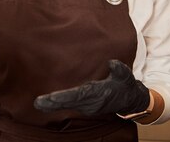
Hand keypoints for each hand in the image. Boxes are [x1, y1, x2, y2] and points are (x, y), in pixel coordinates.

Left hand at [34, 59, 149, 115]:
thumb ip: (120, 70)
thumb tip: (112, 62)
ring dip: (54, 105)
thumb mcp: (126, 76)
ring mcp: (88, 106)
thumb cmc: (125, 86)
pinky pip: (71, 105)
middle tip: (38, 102)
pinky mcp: (86, 106)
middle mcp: (92, 103)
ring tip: (39, 103)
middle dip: (54, 103)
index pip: (78, 95)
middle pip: (70, 103)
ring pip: (69, 105)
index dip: (64, 96)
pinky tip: (49, 103)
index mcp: (99, 94)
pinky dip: (60, 105)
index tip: (51, 97)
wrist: (131, 101)